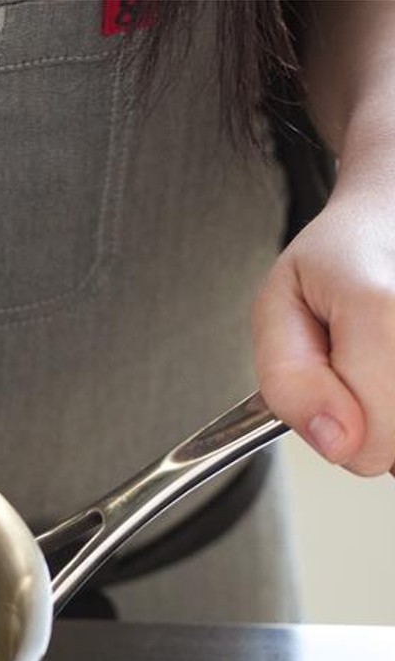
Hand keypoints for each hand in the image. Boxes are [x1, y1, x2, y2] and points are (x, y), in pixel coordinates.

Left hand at [252, 167, 394, 477]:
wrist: (393, 216)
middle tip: (357, 368)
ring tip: (381, 364)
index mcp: (382, 309)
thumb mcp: (276, 309)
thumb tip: (337, 444)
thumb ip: (289, 384)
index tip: (328, 390)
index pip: (371, 443)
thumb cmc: (333, 262)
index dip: (339, 435)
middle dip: (371, 426)